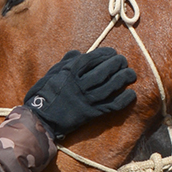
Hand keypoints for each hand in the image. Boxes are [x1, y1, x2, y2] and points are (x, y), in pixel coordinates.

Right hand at [23, 48, 137, 139]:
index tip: (113, 52)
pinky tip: (131, 94)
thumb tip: (78, 53)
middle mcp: (80, 85)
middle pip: (104, 71)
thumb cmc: (44, 94)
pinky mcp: (91, 114)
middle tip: (123, 61)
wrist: (40, 119)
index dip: (105, 54)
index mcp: (70, 73)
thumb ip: (66, 62)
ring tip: (131, 74)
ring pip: (111, 87)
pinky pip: (111, 106)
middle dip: (117, 64)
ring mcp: (86, 100)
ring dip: (124, 78)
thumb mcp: (51, 74)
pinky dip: (124, 99)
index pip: (92, 58)